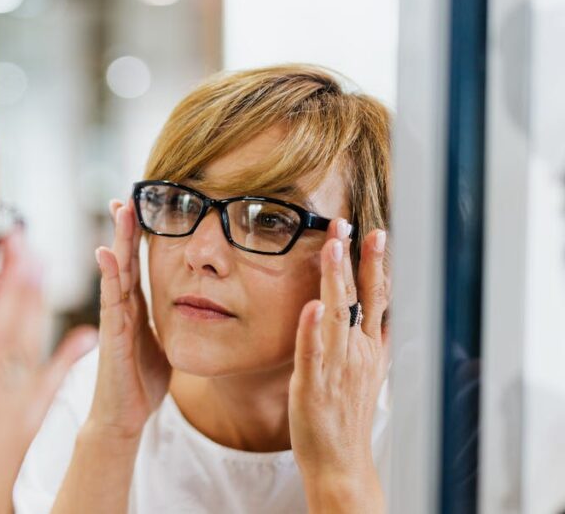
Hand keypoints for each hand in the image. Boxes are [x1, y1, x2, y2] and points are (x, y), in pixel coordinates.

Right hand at [0, 233, 97, 513]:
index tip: (14, 252)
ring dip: (35, 308)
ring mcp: (13, 422)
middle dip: (19, 284)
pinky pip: (46, 390)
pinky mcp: (18, 434)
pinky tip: (83, 337)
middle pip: (14, 334)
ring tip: (43, 266)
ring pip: (30, 353)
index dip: (3, 293)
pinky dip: (64, 360)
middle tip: (23, 237)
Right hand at [87, 199, 170, 439]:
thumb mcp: (164, 344)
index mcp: (137, 308)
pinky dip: (108, 276)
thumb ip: (172, 323)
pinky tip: (105, 254)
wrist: (125, 416)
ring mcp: (115, 319)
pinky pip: (110, 300)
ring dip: (117, 240)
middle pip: (125, 258)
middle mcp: (123, 308)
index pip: (138, 263)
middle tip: (127, 195)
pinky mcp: (112, 335)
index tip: (142, 207)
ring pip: (116, 271)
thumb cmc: (142, 382)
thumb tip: (193, 308)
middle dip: (126, 227)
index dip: (140, 236)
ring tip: (119, 210)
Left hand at [288, 220, 389, 512]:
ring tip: (332, 247)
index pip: (377, 297)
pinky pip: (312, 352)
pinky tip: (311, 305)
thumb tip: (375, 310)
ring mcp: (336, 367)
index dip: (377, 264)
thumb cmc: (346, 415)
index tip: (376, 232)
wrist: (340, 462)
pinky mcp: (312, 384)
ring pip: (338, 315)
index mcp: (371, 349)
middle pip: (362, 298)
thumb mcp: (366, 371)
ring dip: (336, 280)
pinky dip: (312, 329)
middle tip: (352, 224)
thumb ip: (369, 339)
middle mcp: (358, 353)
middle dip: (359, 259)